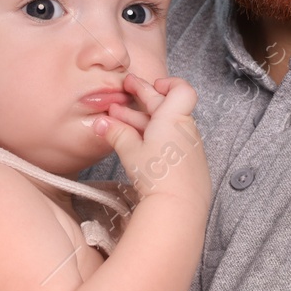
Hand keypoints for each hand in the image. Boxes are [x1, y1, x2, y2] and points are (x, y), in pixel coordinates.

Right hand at [93, 72, 209, 209]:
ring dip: (143, 122)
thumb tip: (102, 123)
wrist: (180, 207)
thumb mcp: (131, 151)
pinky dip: (154, 139)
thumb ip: (116, 133)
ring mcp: (189, 148)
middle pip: (165, 107)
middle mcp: (185, 129)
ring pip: (164, 127)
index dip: (165, 84)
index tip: (147, 85)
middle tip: (121, 99)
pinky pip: (171, 143)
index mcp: (173, 118)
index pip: (180, 89)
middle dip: (140, 102)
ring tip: (118, 124)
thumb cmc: (158, 175)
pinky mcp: (188, 165)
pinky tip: (137, 145)